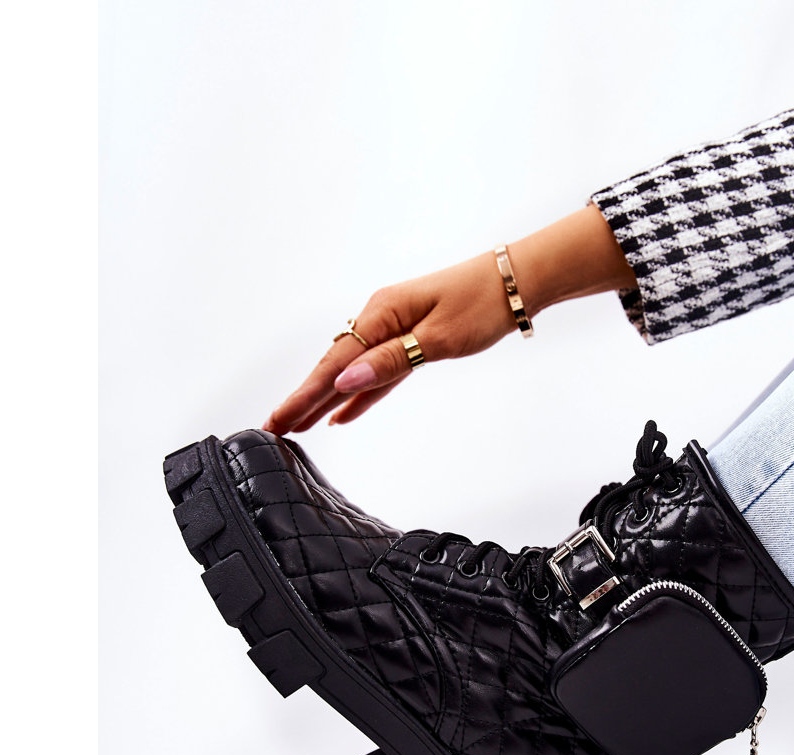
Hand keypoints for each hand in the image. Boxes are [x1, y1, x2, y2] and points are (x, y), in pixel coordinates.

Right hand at [263, 252, 514, 431]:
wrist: (515, 282)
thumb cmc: (482, 303)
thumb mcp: (438, 338)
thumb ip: (391, 361)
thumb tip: (345, 381)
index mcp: (381, 313)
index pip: (334, 363)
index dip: (304, 395)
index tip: (278, 419)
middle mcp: (381, 319)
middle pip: (335, 367)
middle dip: (304, 399)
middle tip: (275, 428)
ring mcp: (395, 329)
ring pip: (354, 373)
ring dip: (326, 399)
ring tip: (299, 426)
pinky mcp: (411, 339)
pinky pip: (378, 373)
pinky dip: (360, 394)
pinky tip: (341, 413)